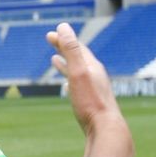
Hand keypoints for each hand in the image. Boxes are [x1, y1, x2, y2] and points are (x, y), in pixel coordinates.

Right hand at [46, 23, 122, 137]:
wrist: (106, 129)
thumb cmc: (91, 102)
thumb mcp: (78, 72)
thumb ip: (71, 50)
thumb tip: (63, 27)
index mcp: (92, 66)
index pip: (76, 47)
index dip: (63, 39)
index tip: (50, 34)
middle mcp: (95, 75)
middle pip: (78, 56)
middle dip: (64, 47)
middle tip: (51, 39)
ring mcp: (94, 89)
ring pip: (78, 71)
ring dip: (66, 63)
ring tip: (55, 60)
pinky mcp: (91, 101)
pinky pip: (79, 85)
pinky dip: (70, 79)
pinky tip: (67, 86)